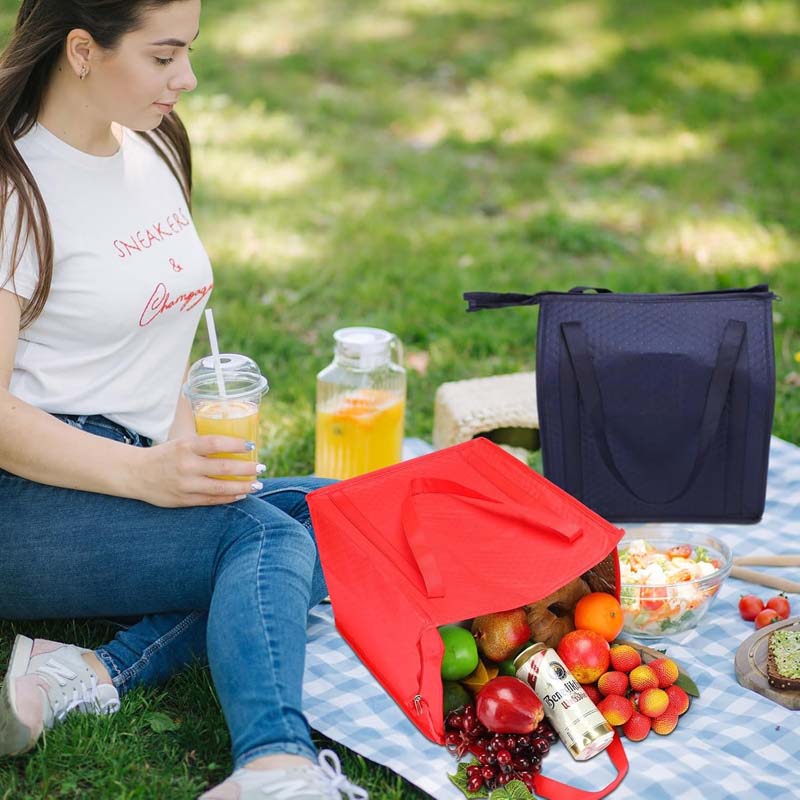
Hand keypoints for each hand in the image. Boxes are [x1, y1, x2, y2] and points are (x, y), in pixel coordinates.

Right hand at [134, 435, 262, 507]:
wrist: (135, 474)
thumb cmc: (165, 455)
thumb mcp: (182, 443)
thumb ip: (203, 445)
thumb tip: (237, 443)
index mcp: (186, 446)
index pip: (216, 443)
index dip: (236, 444)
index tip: (252, 445)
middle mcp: (186, 465)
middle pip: (223, 467)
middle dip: (247, 468)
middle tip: (261, 467)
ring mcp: (185, 485)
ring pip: (220, 487)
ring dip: (243, 486)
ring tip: (257, 484)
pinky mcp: (184, 500)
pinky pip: (212, 500)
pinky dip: (229, 497)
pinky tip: (241, 494)